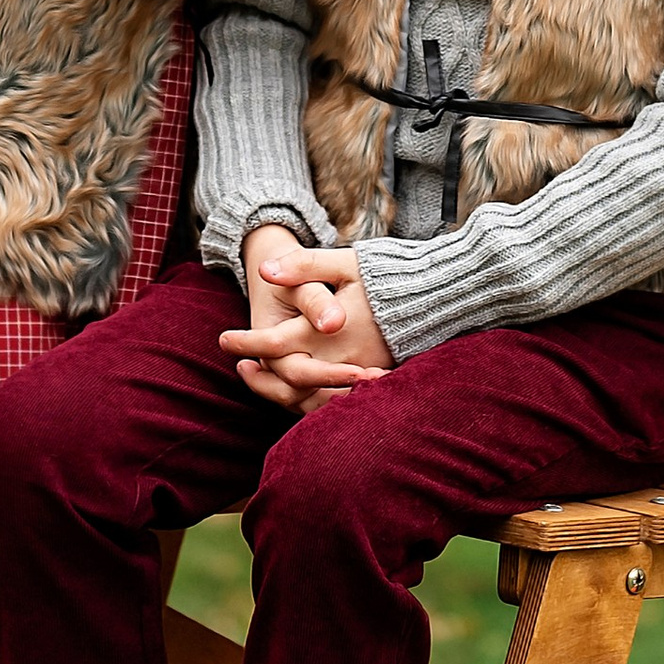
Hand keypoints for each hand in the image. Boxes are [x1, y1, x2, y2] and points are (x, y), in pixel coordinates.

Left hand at [224, 237, 392, 405]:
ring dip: (277, 390)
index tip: (223, 339)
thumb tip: (265, 272)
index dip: (245, 342)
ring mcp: (357, 374)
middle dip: (257, 375)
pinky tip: (294, 385)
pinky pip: (330, 401)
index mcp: (328, 330)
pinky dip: (305, 398)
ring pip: (307, 398)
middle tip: (237, 362)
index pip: (275, 345)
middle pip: (286, 379)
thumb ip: (303, 266)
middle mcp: (340, 358)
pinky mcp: (370, 381)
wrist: (439, 296)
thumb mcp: (345, 262)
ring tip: (257, 373)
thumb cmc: (389, 274)